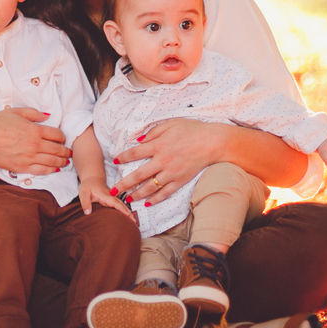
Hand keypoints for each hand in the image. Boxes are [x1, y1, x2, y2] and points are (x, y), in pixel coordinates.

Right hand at [0, 107, 70, 177]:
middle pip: (58, 149)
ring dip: (62, 162)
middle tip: (69, 152)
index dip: (62, 137)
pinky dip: (51, 170)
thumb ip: (34, 113)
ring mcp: (29, 158)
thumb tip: (47, 116)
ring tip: (65, 161)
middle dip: (66, 151)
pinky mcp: (22, 168)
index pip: (57, 134)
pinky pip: (42, 171)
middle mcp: (35, 145)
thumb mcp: (16, 112)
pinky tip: (54, 169)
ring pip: (53, 162)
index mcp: (35, 129)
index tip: (62, 138)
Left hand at [79, 177, 135, 218]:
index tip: (129, 216)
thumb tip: (88, 213)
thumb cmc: (88, 185)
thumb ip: (84, 202)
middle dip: (129, 214)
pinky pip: (119, 206)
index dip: (122, 210)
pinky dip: (124, 212)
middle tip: (135, 223)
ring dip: (128, 213)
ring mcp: (112, 199)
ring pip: (121, 206)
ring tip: (133, 223)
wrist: (92, 178)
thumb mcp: (83, 193)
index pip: (115, 203)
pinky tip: (126, 218)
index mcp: (105, 195)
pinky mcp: (112, 200)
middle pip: (122, 205)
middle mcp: (111, 197)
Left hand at [111, 118, 225, 203]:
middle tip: (113, 191)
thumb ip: (153, 132)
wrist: (213, 142)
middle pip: (138, 175)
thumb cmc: (193, 130)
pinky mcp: (180, 180)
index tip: (116, 160)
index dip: (124, 157)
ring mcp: (171, 173)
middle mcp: (162, 161)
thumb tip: (138, 140)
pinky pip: (165, 193)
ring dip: (137, 194)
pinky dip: (156, 199)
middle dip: (124, 184)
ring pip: (150, 187)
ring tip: (127, 199)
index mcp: (158, 145)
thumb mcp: (171, 124)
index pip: (135, 153)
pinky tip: (147, 203)